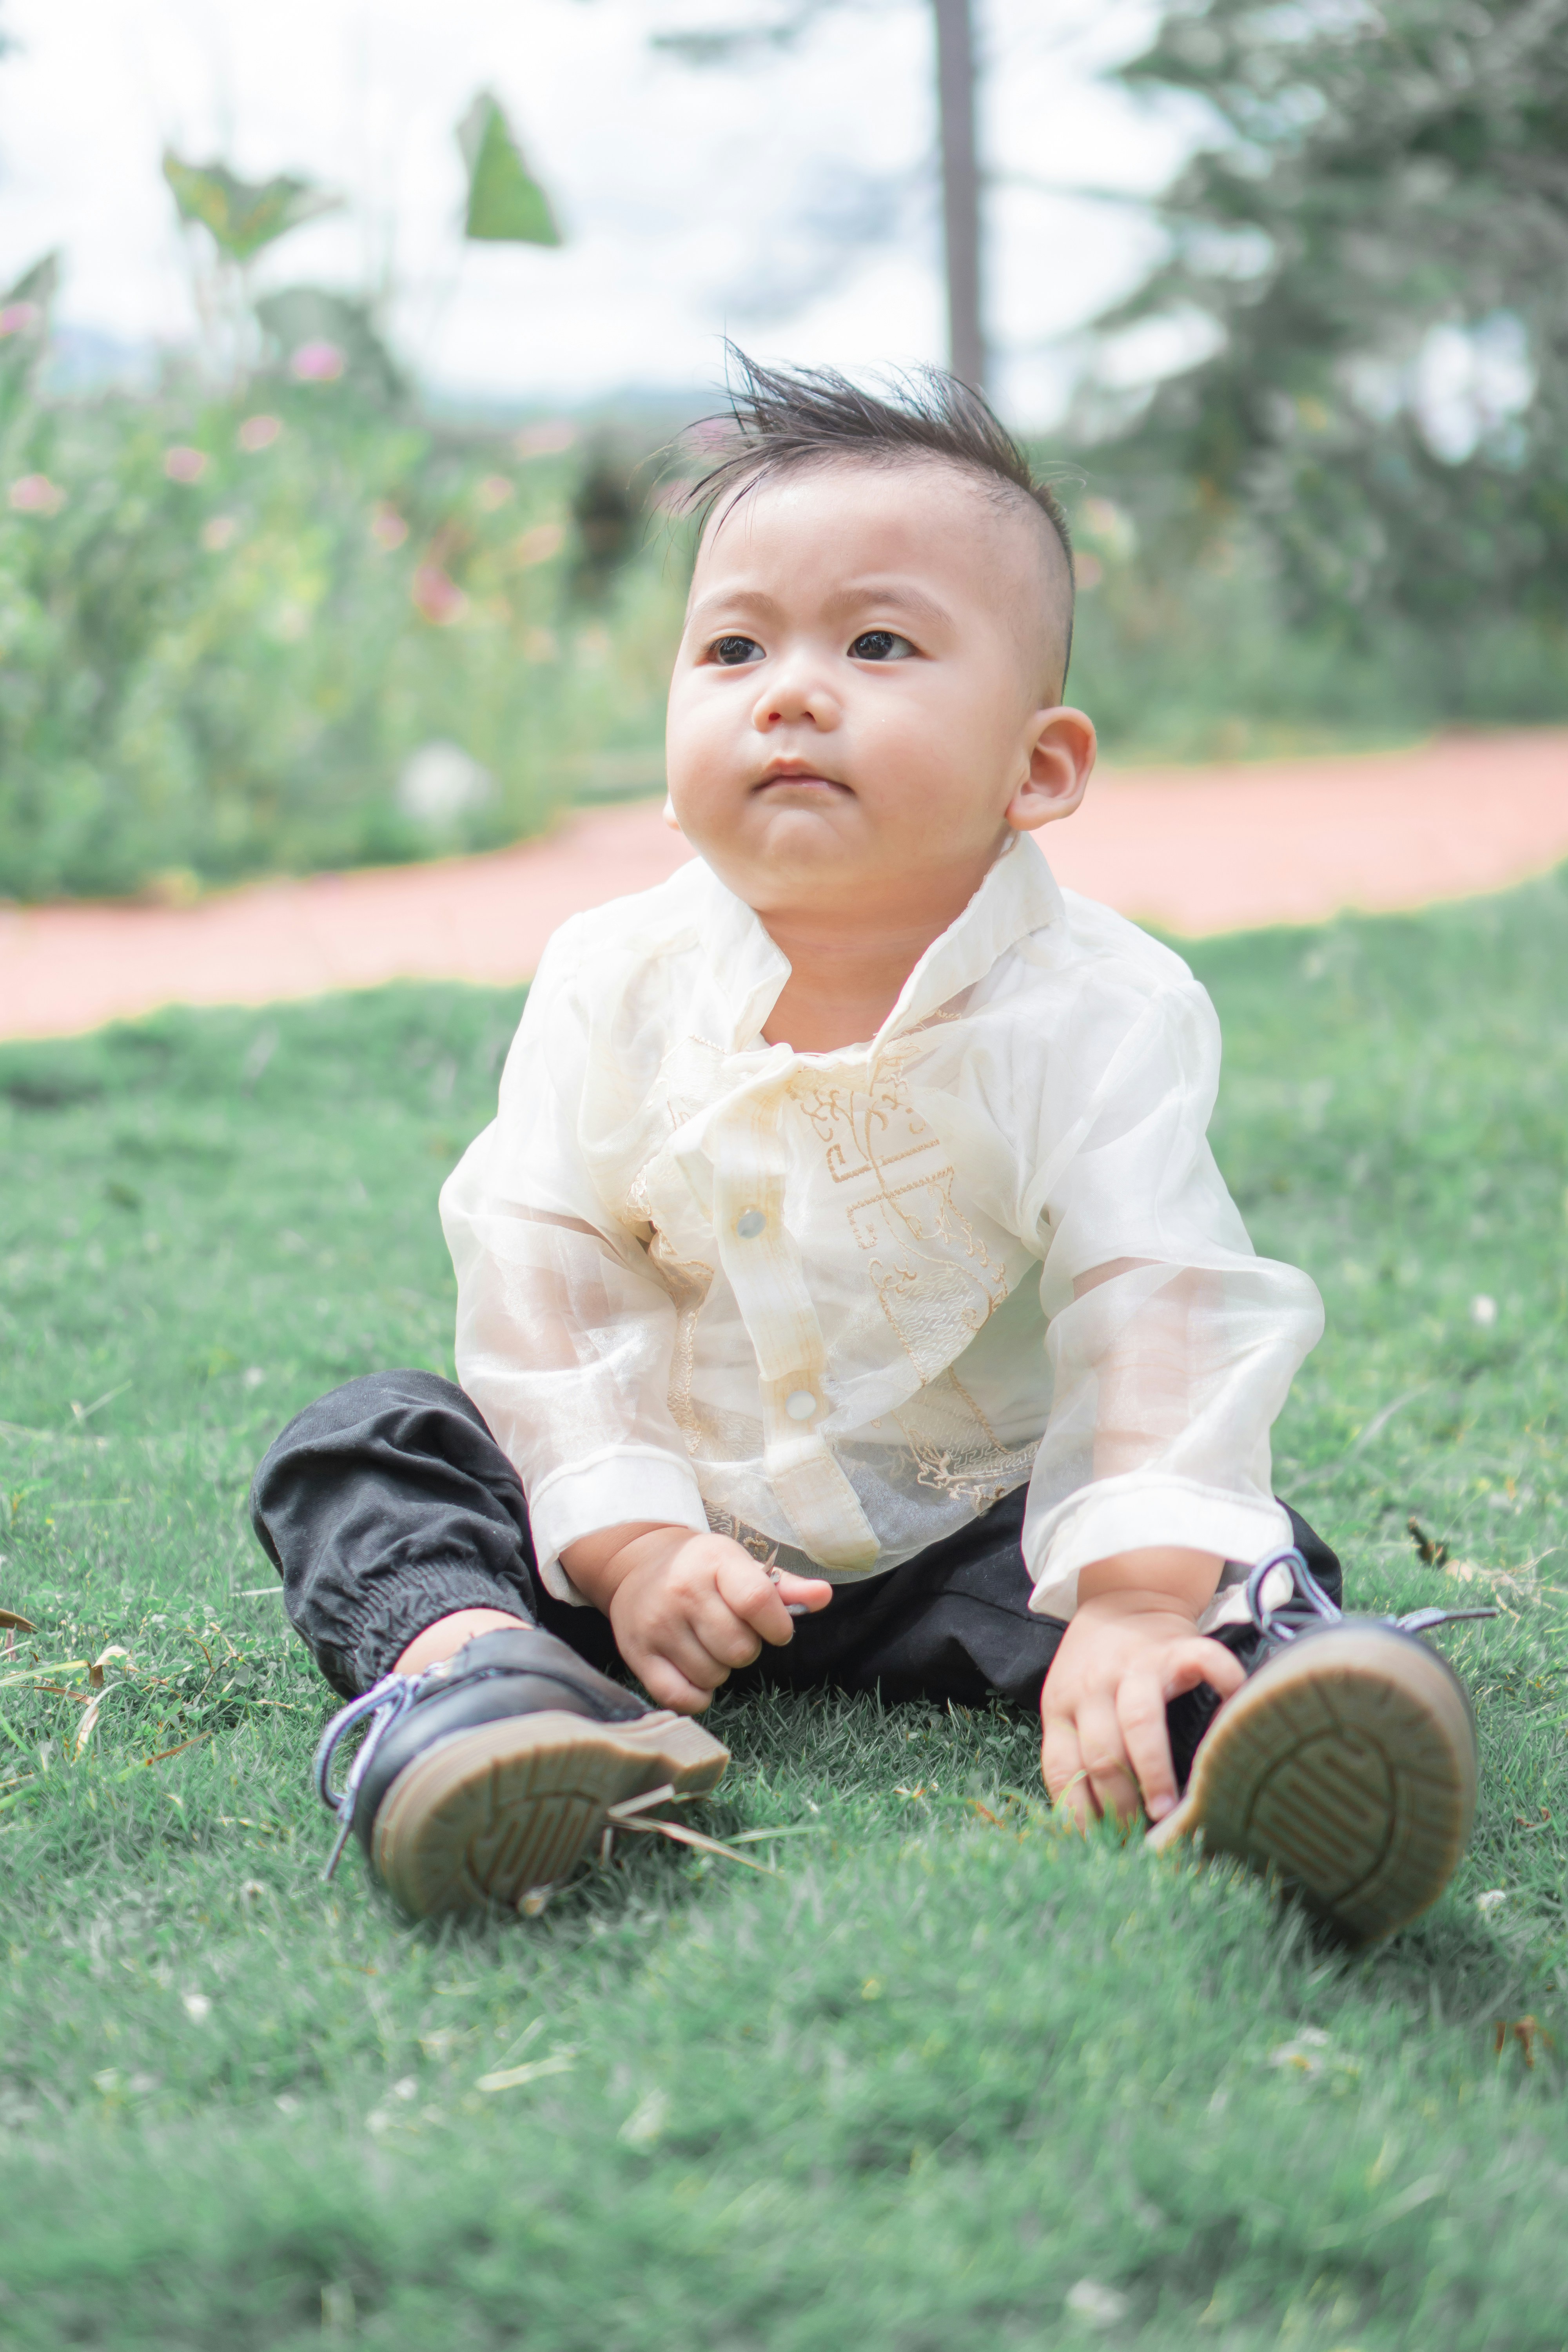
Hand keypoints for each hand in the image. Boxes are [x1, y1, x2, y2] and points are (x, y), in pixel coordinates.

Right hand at [560, 1523, 831, 1711]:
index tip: (776, 1630)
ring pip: (713, 1675)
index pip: (757, 1601)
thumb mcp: (743, 1566)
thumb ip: (786, 1586)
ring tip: (708, 1644)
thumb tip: (825, 1596)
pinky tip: (694, 1671)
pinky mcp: (638, 1654)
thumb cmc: (704, 1569)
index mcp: (715, 1562)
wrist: (639, 1565)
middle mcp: (683, 1591)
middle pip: (739, 1649)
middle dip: (746, 1648)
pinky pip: (681, 1697)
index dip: (777, 1626)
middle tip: (731, 1632)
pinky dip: (697, 1695)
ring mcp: (657, 1624)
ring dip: (720, 1668)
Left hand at [1039, 1549, 1243, 1827]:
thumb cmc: (1098, 1668)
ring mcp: (1136, 1666)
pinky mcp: (1177, 1646)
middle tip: (1140, 1838)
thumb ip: (1078, 1753)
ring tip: (1167, 1810)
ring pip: (1137, 1721)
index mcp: (1062, 1706)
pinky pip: (1205, 1665)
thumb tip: (1095, 1830)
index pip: (1063, 1768)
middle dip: (1119, 1803)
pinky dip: (1224, 1685)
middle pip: (1100, 1752)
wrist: (1123, 1596)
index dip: (1080, 1813)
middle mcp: (1093, 1686)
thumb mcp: (1070, 1705)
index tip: (1100, 1846)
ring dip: (1153, 1770)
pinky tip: (1233, 1715)